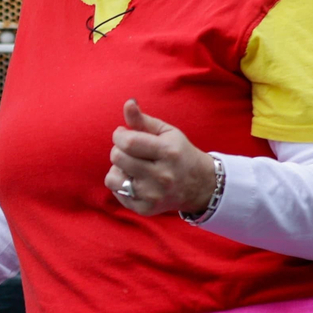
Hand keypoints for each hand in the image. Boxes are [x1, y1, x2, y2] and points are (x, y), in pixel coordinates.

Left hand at [104, 99, 216, 216]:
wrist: (199, 186)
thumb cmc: (179, 153)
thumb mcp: (166, 133)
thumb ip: (143, 120)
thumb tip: (128, 103)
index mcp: (168, 152)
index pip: (129, 142)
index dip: (119, 135)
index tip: (122, 134)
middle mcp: (161, 176)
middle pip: (118, 158)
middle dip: (119, 150)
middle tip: (130, 151)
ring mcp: (153, 195)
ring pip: (112, 178)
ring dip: (118, 169)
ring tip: (132, 167)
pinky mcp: (145, 209)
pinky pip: (117, 193)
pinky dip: (122, 184)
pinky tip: (136, 181)